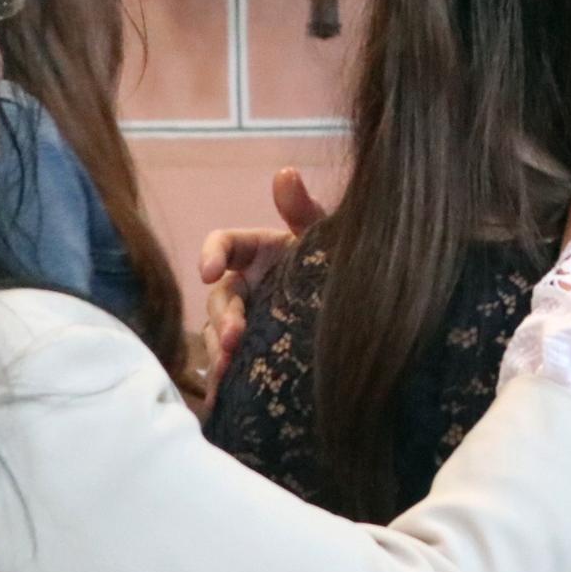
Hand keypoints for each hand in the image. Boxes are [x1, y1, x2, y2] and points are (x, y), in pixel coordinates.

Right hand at [198, 168, 324, 412]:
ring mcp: (248, 319)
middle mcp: (247, 285)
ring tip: (228, 370)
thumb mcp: (325, 236)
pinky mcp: (255, 350)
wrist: (361, 307)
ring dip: (219, 350)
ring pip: (218, 333)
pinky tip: (221, 398)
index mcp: (258, 251)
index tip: (209, 271)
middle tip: (235, 336)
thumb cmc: (337, 262)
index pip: (223, 243)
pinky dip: (223, 379)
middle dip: (222, 316)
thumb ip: (303, 208)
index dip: (211, 254)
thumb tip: (285, 173)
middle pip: (219, 297)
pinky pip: (231, 364)